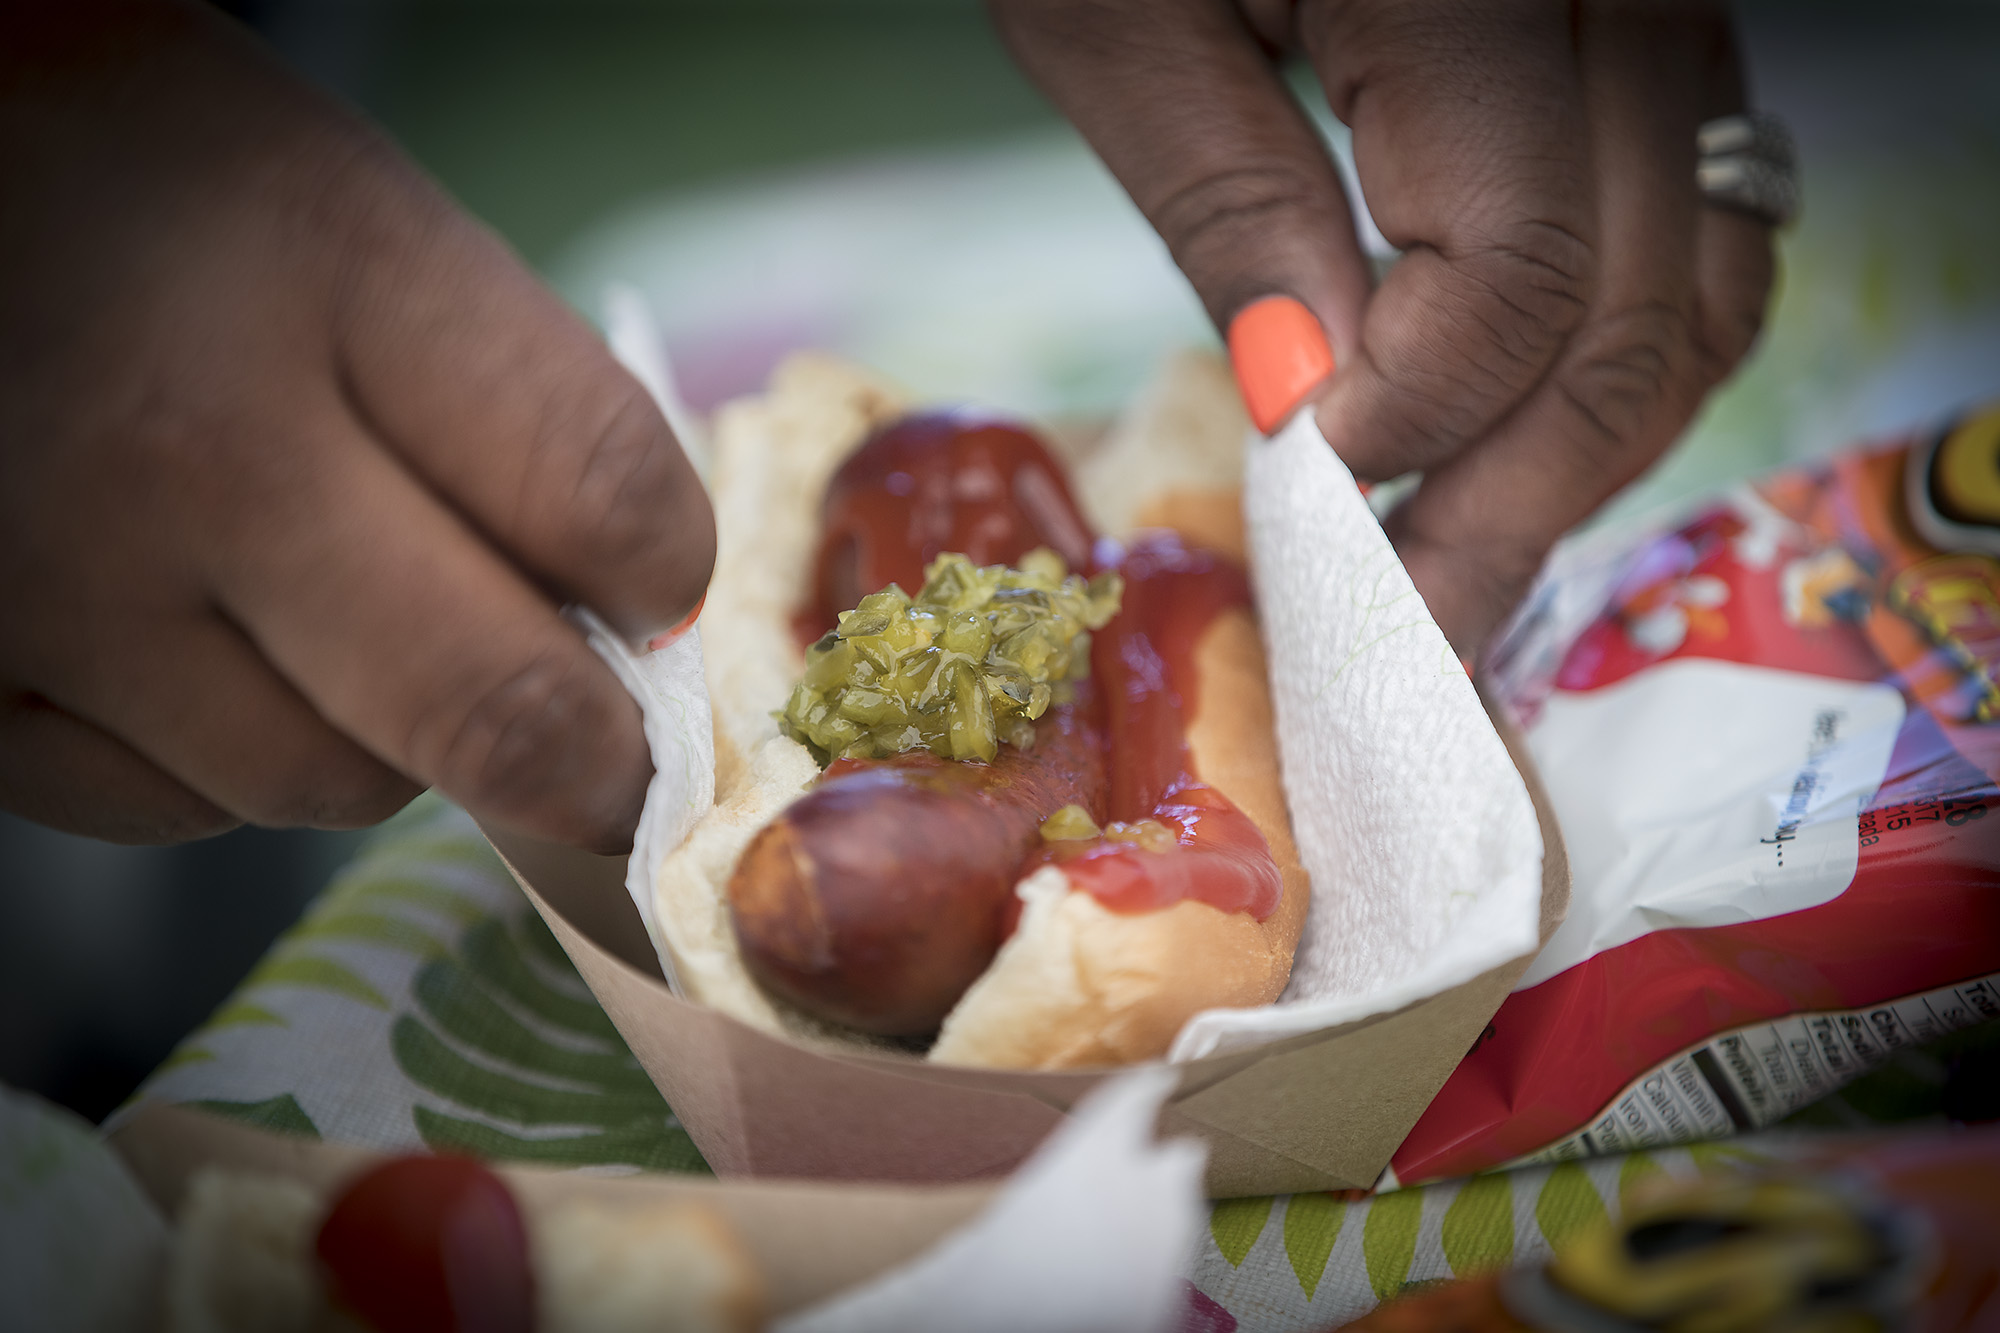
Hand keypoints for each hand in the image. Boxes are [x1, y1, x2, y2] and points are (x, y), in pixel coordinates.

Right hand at [0, 1, 713, 849]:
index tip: (663, 598)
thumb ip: (510, 404)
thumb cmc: (158, 185)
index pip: (598, 495)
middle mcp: (194, 444)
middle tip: (618, 763)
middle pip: (492, 709)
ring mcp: (62, 580)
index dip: (671, 579)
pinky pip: (173, 809)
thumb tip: (630, 610)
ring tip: (357, 631)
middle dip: (596, 763)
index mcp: (336, 271)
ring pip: (333, 783)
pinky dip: (232, 763)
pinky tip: (217, 654)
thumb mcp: (367, 219)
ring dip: (395, 743)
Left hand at [993, 0, 1775, 650]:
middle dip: (1514, 494)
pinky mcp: (1647, 24)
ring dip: (1584, 446)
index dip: (1417, 419)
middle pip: (1631, 303)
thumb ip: (1234, 204)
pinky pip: (1701, 214)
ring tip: (1463, 554)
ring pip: (1699, 277)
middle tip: (1405, 627)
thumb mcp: (1110, 15)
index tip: (1312, 506)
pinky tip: (1527, 428)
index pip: (1514, 269)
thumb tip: (1326, 407)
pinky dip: (1624, 344)